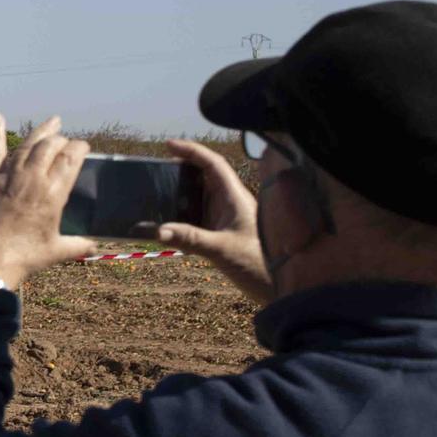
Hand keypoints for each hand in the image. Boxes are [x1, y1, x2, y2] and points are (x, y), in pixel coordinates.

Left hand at [0, 114, 99, 289]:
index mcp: (53, 193)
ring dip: (41, 132)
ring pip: (27, 145)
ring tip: (53, 122)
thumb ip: (78, 246)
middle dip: (61, 140)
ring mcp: (8, 177)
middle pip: (50, 146)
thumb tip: (93, 247)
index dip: (78, 148)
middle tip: (67, 142)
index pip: (70, 158)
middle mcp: (32, 179)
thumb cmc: (24, 258)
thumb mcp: (56, 251)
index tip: (83, 146)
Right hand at [156, 139, 271, 304]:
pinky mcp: (224, 233)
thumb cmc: (260, 266)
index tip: (168, 145)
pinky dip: (183, 214)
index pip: (213, 164)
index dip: (191, 151)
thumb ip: (189, 239)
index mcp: (236, 198)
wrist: (280, 291)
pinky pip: (199, 216)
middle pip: (205, 176)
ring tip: (158, 191)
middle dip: (182, 168)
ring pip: (202, 196)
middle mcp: (232, 203)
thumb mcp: (221, 250)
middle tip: (157, 167)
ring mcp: (228, 218)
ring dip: (181, 193)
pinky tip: (169, 223)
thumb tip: (156, 231)